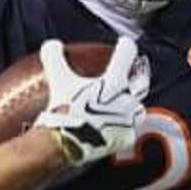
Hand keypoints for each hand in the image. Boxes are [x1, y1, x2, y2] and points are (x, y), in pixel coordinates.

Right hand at [34, 37, 148, 165]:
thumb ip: (55, 58)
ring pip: (137, 109)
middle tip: (124, 79)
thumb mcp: (58, 80)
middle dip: (134, 79)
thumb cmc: (65, 111)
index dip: (126, 47)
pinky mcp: (127, 138)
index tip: (124, 45)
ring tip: (117, 107)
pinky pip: (129, 130)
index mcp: (114, 81)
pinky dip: (121, 129)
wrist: (67, 145)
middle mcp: (128, 99)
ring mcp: (129, 120)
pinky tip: (111, 129)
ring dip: (129, 106)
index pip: (128, 54)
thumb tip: (51, 45)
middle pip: (139, 82)